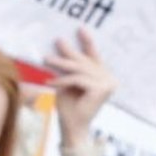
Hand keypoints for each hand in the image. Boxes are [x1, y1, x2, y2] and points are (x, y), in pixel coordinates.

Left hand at [47, 27, 115, 146]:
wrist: (72, 127)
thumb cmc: (69, 105)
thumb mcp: (67, 81)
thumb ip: (69, 66)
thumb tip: (61, 41)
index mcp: (104, 77)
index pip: (94, 56)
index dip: (88, 42)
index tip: (80, 28)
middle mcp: (109, 79)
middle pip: (85, 62)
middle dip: (69, 52)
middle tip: (57, 41)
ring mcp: (108, 84)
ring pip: (79, 69)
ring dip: (61, 64)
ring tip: (46, 59)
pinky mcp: (101, 89)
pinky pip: (77, 79)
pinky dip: (62, 80)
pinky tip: (49, 83)